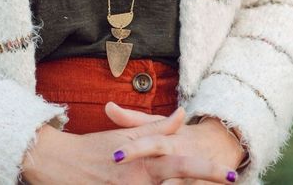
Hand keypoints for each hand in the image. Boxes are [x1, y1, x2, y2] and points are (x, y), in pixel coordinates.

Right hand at [22, 106, 237, 183]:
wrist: (60, 163)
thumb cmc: (96, 147)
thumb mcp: (128, 135)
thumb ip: (157, 127)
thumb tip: (181, 114)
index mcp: (145, 161)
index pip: (182, 165)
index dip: (207, 171)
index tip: (231, 175)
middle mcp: (140, 181)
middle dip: (202, 184)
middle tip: (227, 180)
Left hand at [105, 103, 242, 183]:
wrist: (219, 144)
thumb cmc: (178, 136)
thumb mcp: (157, 124)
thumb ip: (132, 119)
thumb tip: (107, 106)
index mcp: (170, 140)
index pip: (151, 143)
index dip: (134, 150)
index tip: (114, 156)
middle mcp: (184, 157)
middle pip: (174, 167)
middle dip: (158, 180)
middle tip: (129, 182)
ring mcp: (196, 175)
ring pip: (184, 184)